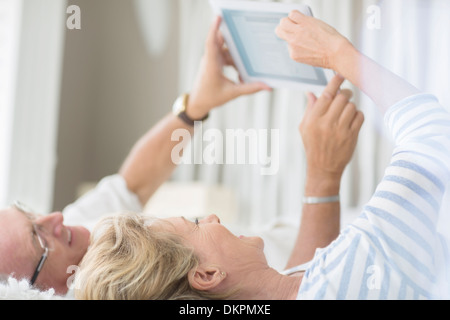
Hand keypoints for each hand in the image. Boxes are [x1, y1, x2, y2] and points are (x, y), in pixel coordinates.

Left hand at [187, 17, 271, 118]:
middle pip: (221, 42)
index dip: (214, 28)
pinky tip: (240, 72)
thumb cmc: (211, 98)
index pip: (211, 42)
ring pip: (225, 51)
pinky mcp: (212, 63)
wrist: (197, 103)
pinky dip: (233, 62)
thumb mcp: (232, 93)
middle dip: (233, 38)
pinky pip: (224, 56)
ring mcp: (210, 60)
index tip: (219, 17)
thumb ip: (250, 89)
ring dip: (236, 57)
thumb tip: (268, 87)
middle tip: (244, 33)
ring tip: (244, 66)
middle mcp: (210, 59)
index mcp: (211, 65)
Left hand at [275, 10, 353, 71]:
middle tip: (290, 28)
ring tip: (303, 41)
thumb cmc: (330, 39)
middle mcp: (296, 33)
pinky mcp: (293, 55)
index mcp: (304, 22)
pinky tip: (305, 49)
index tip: (296, 20)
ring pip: (284, 38)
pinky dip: (295, 48)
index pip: (291, 14)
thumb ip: (304, 21)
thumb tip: (296, 21)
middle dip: (284, 26)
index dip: (294, 17)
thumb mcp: (317, 23)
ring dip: (290, 37)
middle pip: (280, 26)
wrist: (335, 54)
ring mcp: (293, 45)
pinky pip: (289, 49)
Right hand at [300, 75, 363, 191]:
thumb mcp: (305, 128)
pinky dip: (358, 115)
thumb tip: (311, 93)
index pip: (327, 94)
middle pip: (342, 97)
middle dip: (345, 94)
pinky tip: (352, 120)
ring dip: (350, 106)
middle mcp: (326, 123)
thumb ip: (309, 110)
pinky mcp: (352, 136)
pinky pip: (360, 116)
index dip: (335, 82)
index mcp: (313, 119)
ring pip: (352, 106)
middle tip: (344, 95)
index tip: (340, 75)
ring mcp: (340, 130)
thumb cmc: (312, 146)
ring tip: (346, 111)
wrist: (323, 168)